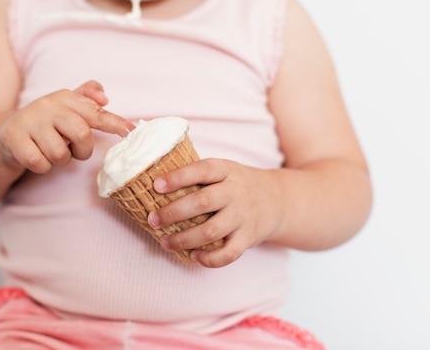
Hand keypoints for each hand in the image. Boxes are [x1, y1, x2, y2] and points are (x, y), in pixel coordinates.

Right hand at [0, 80, 133, 173]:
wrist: (8, 132)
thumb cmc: (47, 122)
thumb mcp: (67, 108)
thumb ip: (88, 99)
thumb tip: (104, 98)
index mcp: (65, 98)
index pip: (95, 112)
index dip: (115, 123)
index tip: (131, 132)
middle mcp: (48, 105)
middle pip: (81, 134)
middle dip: (83, 150)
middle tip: (74, 150)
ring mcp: (29, 121)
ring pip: (60, 153)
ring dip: (60, 160)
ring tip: (51, 150)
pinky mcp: (14, 138)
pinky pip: (40, 162)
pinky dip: (42, 167)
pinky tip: (36, 156)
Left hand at [148, 159, 283, 267]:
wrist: (277, 200)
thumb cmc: (236, 185)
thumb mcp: (223, 170)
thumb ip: (198, 175)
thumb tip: (153, 184)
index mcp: (226, 170)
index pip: (201, 170)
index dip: (178, 178)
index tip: (156, 186)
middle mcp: (235, 192)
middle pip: (202, 203)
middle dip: (173, 213)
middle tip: (152, 220)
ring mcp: (243, 216)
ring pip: (211, 231)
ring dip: (184, 239)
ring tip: (165, 242)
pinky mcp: (249, 238)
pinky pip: (229, 254)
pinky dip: (209, 259)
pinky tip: (193, 256)